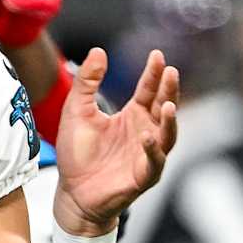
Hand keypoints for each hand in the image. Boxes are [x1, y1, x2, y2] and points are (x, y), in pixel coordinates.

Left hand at [54, 48, 179, 235]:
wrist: (72, 192)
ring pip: (167, 134)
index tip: (157, 55)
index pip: (149, 89)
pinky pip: (154, 162)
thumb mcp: (76, 110)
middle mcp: (145, 132)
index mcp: (133, 115)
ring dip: (170, 120)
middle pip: (164, 107)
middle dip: (169, 90)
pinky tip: (146, 137)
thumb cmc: (77, 153)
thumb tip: (98, 50)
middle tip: (170, 72)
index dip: (154, 73)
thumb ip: (87, 82)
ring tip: (169, 104)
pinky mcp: (143, 176)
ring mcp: (147, 154)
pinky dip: (152, 150)